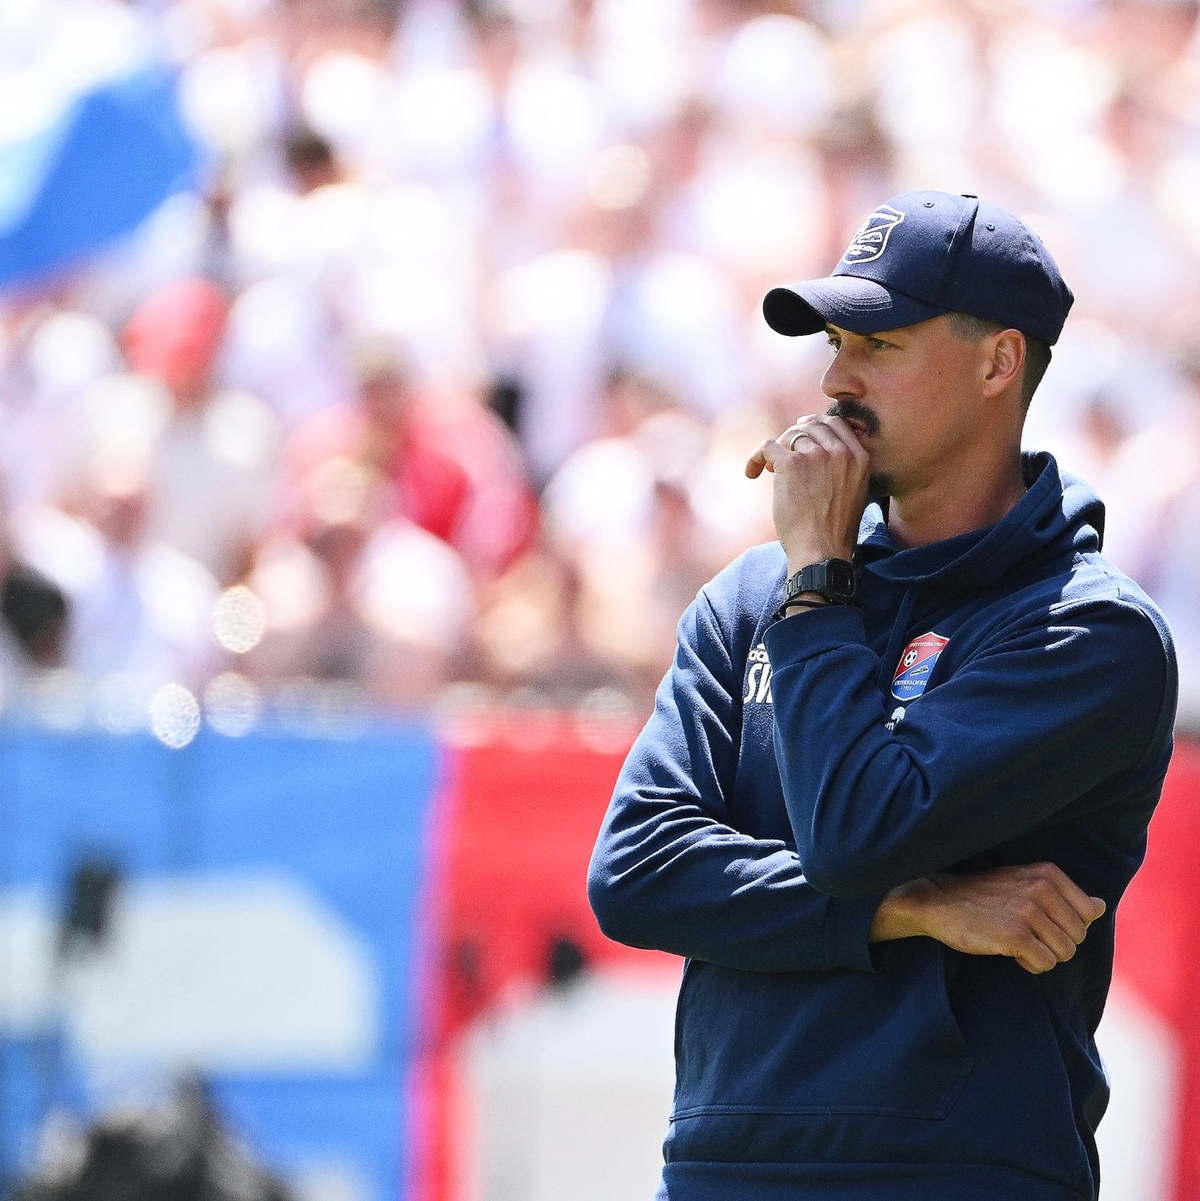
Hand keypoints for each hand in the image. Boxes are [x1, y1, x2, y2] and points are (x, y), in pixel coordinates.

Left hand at [745, 415, 869, 568]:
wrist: (821, 551)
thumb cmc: (834, 531)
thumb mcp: (854, 492)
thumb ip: (843, 468)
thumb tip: (818, 452)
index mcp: (860, 457)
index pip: (835, 423)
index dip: (814, 425)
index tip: (801, 432)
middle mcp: (840, 451)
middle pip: (810, 426)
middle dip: (793, 437)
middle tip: (782, 456)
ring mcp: (816, 455)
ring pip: (788, 436)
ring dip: (777, 451)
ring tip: (771, 472)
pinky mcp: (791, 464)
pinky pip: (768, 447)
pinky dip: (756, 458)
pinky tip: (752, 473)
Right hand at [871, 862, 1106, 973]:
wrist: (938, 900)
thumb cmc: (983, 894)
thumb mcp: (1024, 882)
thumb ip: (1063, 894)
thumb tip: (1100, 906)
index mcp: (1047, 873)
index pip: (1089, 913)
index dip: (1067, 924)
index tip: (1041, 920)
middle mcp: (1041, 889)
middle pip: (1078, 936)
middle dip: (1055, 942)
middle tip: (1025, 932)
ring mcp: (1028, 912)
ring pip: (1064, 953)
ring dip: (1042, 954)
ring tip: (1016, 940)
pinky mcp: (1014, 935)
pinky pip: (1044, 964)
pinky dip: (1029, 963)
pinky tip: (1009, 950)